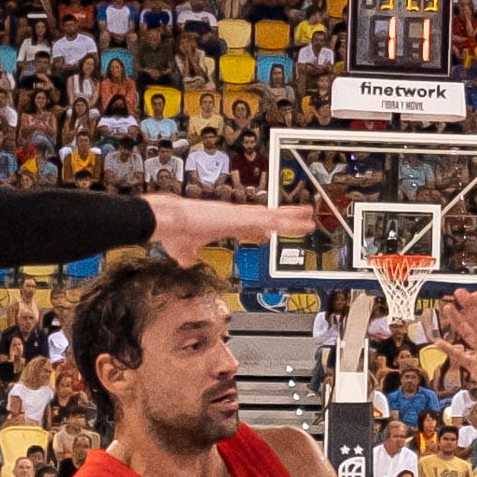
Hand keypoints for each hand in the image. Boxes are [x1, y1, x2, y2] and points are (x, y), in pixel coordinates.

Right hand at [142, 195, 316, 259]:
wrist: (168, 220)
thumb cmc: (173, 232)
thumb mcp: (183, 251)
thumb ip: (188, 256)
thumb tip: (187, 262)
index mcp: (222, 222)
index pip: (248, 226)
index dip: (260, 231)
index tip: (269, 234)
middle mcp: (234, 216)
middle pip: (265, 217)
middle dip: (282, 219)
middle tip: (300, 219)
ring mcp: (239, 214)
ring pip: (271, 216)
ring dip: (290, 217)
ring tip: (308, 216)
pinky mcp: (241, 216)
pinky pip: (270, 218)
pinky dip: (285, 219)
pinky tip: (298, 220)